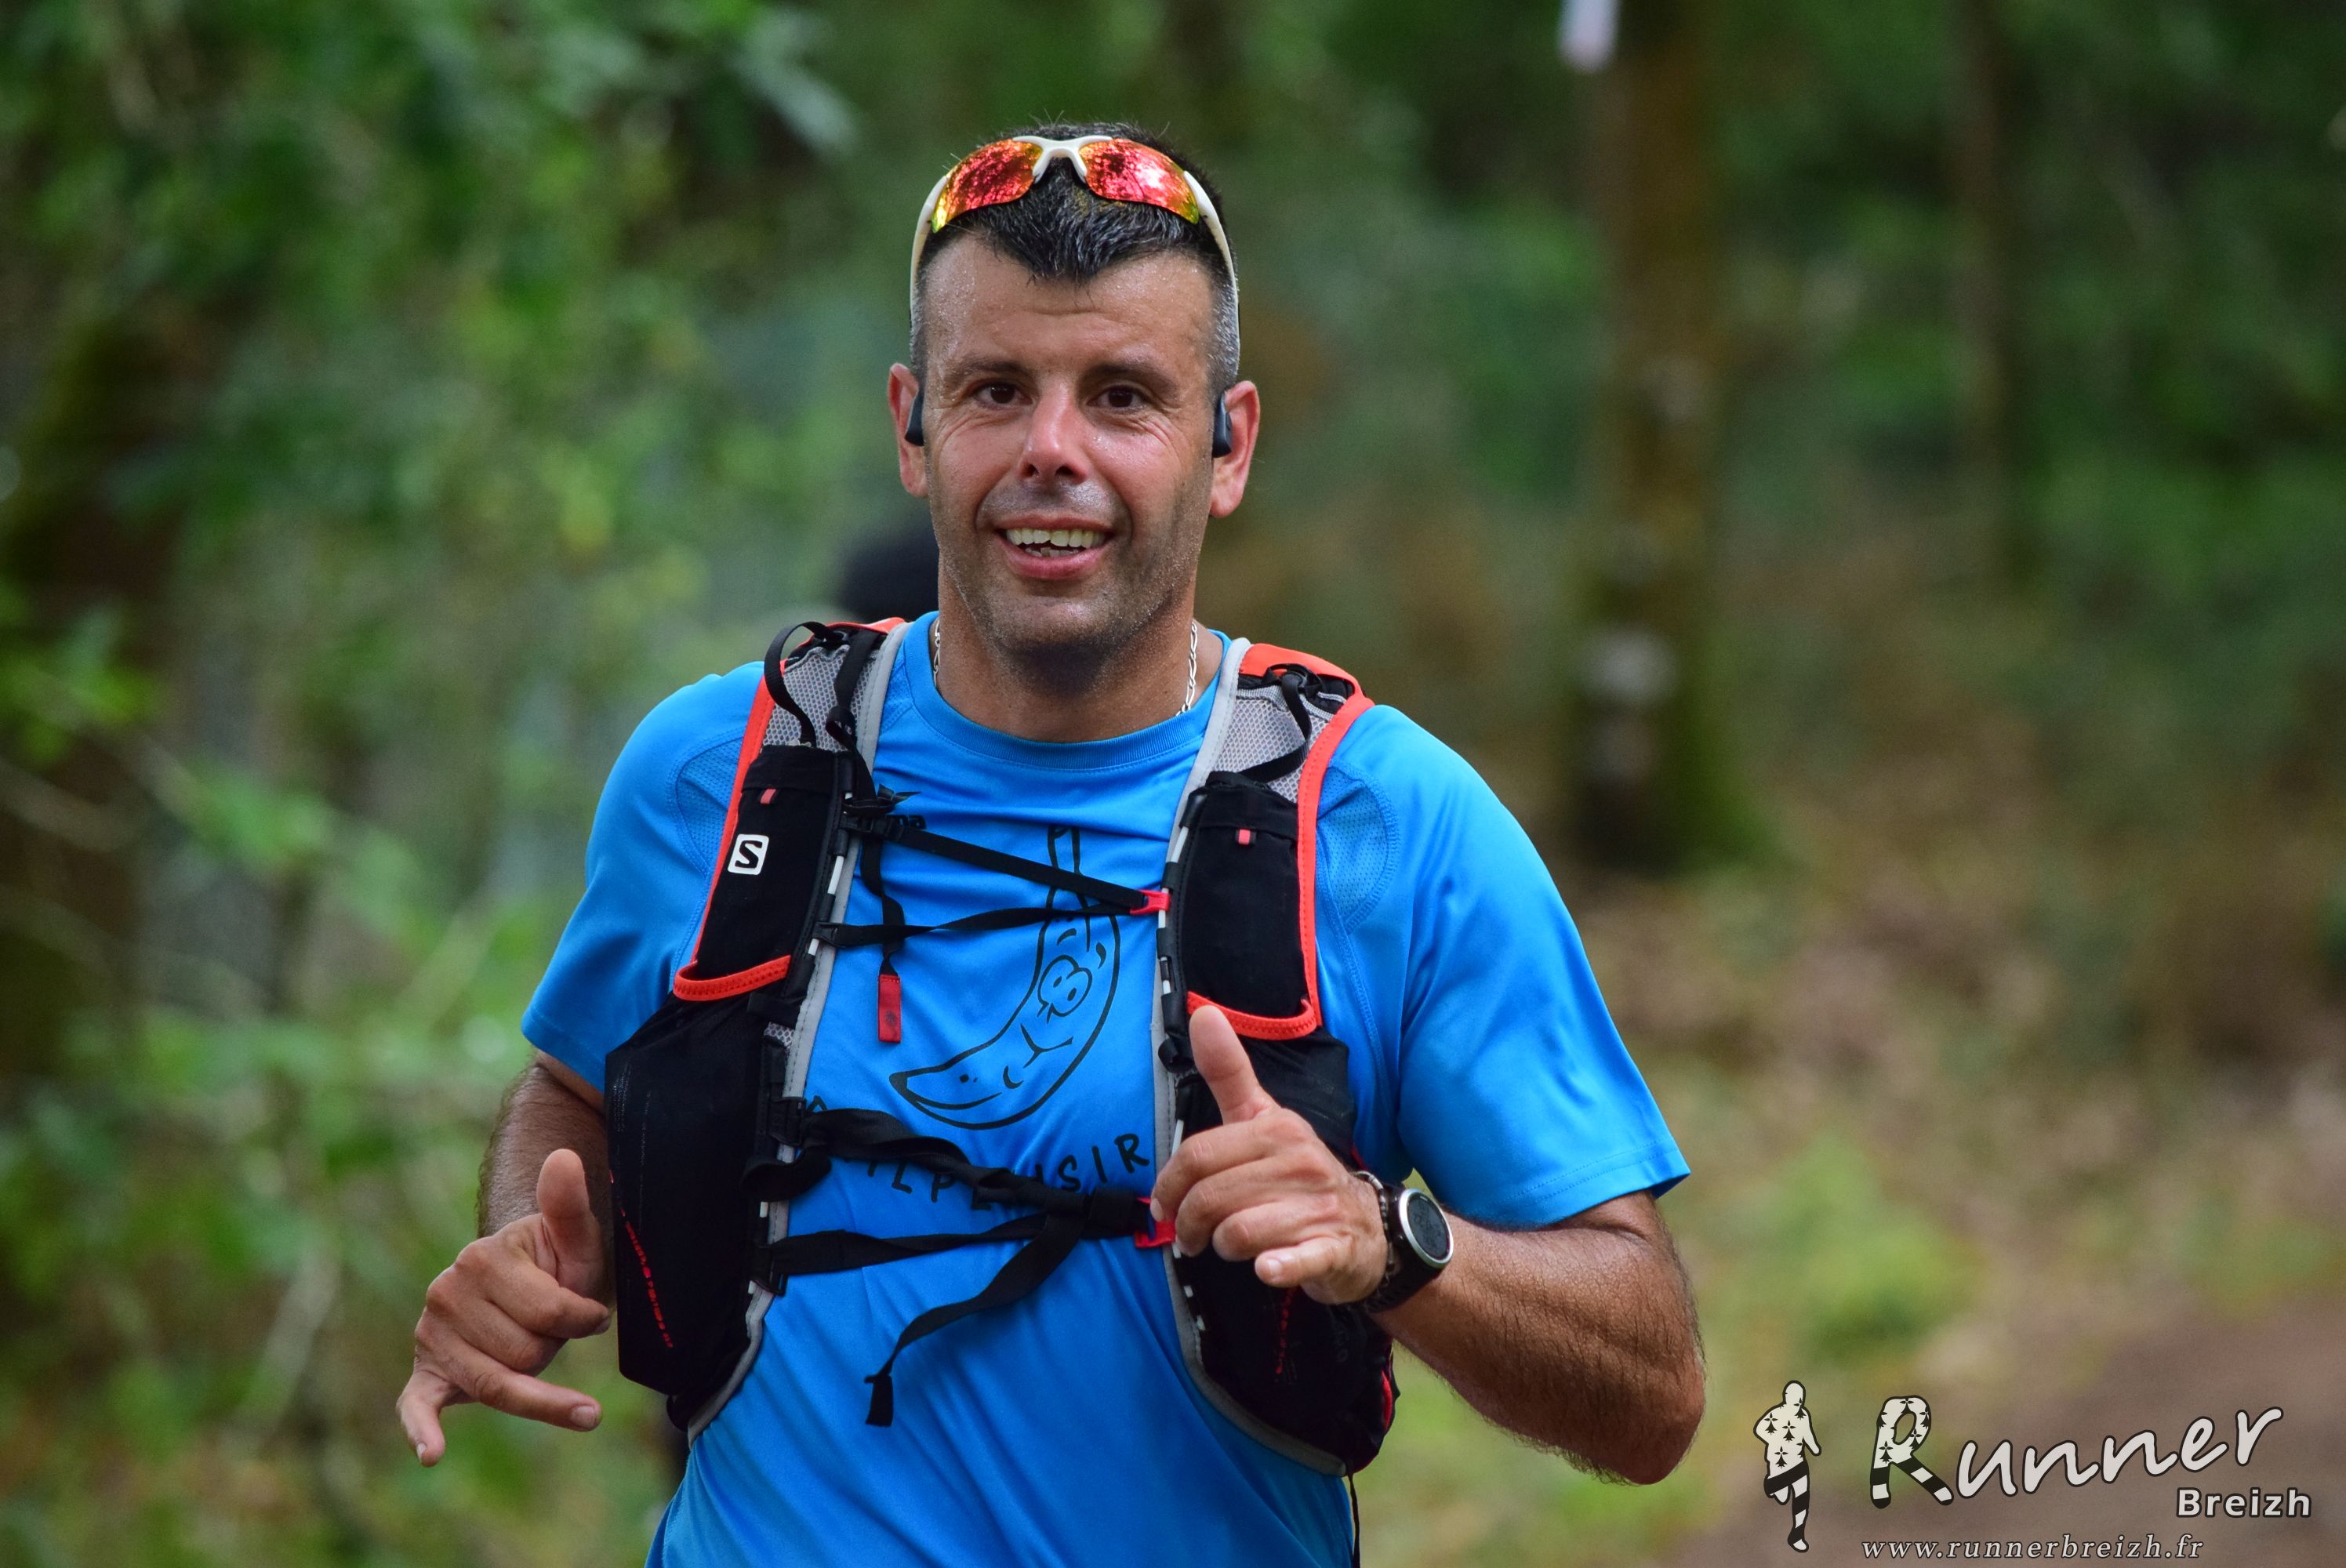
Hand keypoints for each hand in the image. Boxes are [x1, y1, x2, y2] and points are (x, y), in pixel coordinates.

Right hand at [396, 1148, 611, 1464]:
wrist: (522, 1281)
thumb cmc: (556, 1263)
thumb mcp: (573, 1235)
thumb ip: (568, 1204)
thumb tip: (564, 1158)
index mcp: (480, 1257)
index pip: (551, 1313)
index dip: (584, 1319)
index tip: (594, 1312)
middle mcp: (444, 1292)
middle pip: (525, 1354)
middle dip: (553, 1347)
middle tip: (550, 1325)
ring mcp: (431, 1335)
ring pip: (500, 1385)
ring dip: (532, 1378)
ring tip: (534, 1348)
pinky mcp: (425, 1372)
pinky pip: (416, 1406)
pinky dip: (422, 1431)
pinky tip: (432, 1454)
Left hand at [1149, 1006, 1386, 1303]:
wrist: (1369, 1228)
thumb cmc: (1299, 1174)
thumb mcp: (1264, 1119)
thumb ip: (1230, 1072)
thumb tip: (1204, 1012)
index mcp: (1277, 1130)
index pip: (1199, 1156)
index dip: (1169, 1186)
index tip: (1164, 1206)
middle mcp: (1300, 1163)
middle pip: (1212, 1197)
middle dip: (1189, 1223)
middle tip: (1190, 1236)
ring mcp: (1319, 1209)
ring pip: (1240, 1231)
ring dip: (1222, 1245)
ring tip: (1228, 1244)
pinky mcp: (1333, 1250)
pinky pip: (1296, 1261)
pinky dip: (1277, 1267)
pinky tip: (1266, 1268)